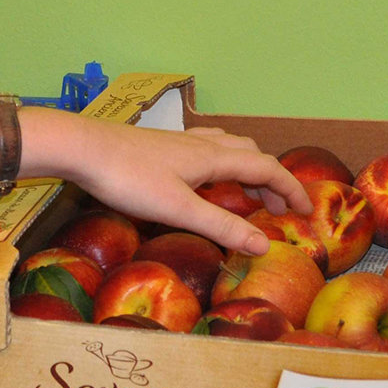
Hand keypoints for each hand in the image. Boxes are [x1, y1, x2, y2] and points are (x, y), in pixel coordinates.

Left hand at [30, 112, 311, 253]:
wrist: (81, 147)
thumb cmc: (129, 178)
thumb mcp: (179, 208)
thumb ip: (222, 226)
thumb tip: (265, 244)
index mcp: (213, 157)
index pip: (266, 167)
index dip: (290, 188)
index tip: (306, 211)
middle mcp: (202, 144)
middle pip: (251, 154)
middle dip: (270, 180)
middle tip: (277, 209)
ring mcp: (180, 143)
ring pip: (228, 148)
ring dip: (246, 168)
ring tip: (247, 193)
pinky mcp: (160, 146)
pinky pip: (205, 150)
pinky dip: (221, 164)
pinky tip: (202, 179)